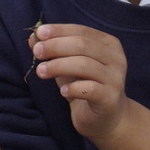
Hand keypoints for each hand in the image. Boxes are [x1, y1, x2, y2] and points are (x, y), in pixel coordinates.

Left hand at [30, 24, 134, 139]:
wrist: (107, 118)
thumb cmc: (86, 86)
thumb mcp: (68, 65)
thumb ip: (54, 50)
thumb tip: (33, 37)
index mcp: (108, 44)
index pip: (82, 31)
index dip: (59, 31)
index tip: (39, 34)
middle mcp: (115, 59)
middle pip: (83, 45)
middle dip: (56, 46)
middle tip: (37, 52)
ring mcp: (115, 79)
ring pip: (85, 65)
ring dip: (58, 66)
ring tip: (41, 71)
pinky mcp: (110, 98)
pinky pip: (90, 89)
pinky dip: (73, 88)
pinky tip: (62, 91)